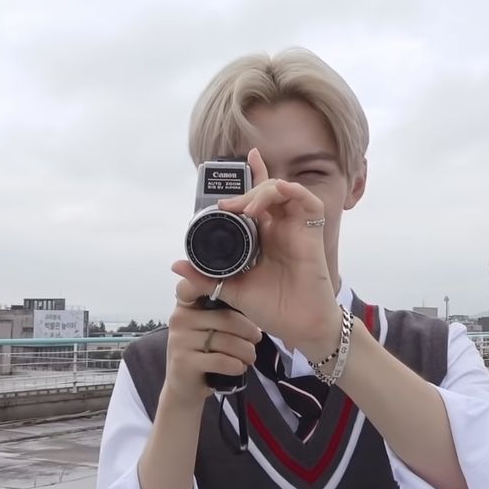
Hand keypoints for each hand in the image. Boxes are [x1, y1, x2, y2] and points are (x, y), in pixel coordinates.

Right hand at [164, 279, 262, 405]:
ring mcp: (179, 341)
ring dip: (246, 352)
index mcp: (187, 304)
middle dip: (249, 331)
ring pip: (226, 341)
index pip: (204, 287)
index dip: (225, 290)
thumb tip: (254, 299)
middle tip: (256, 339)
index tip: (242, 297)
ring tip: (250, 356)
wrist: (184, 388)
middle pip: (227, 318)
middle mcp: (180, 318)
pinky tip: (238, 367)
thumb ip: (223, 310)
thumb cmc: (204, 353)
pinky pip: (221, 360)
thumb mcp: (210, 327)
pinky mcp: (183, 363)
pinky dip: (236, 365)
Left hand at [172, 149, 340, 355]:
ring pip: (284, 190)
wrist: (298, 327)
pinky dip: (294, 191)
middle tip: (229, 207)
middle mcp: (280, 227)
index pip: (258, 198)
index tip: (239, 162)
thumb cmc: (273, 308)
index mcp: (264, 235)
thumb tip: (177, 264)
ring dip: (264, 192)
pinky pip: (309, 202)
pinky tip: (279, 192)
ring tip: (249, 210)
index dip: (252, 176)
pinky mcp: (311, 234)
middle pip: (267, 190)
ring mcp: (296, 229)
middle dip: (247, 191)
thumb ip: (205, 277)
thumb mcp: (231, 289)